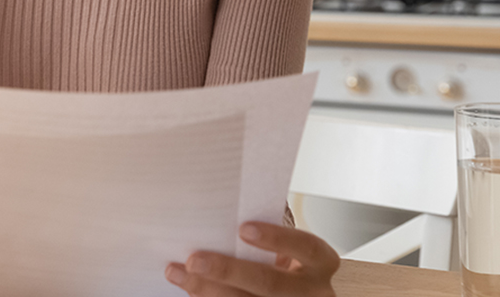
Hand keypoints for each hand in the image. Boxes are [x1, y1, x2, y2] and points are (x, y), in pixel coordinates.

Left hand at [165, 222, 338, 296]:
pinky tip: (190, 288)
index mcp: (321, 263)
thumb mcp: (285, 245)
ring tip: (178, 272)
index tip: (244, 228)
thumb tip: (218, 210)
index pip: (307, 247)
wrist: (295, 292)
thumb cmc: (284, 257)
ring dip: (207, 289)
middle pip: (271, 283)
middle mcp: (314, 291)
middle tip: (194, 259)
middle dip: (228, 271)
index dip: (278, 238)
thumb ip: (262, 233)